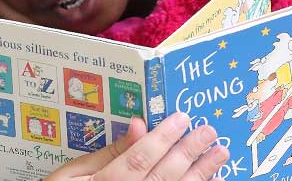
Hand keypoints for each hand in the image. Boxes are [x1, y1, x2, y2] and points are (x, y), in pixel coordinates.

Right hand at [46, 113, 228, 180]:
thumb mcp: (71, 174)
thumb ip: (107, 152)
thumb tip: (137, 124)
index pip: (139, 159)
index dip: (163, 138)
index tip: (183, 118)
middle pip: (164, 175)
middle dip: (189, 152)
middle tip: (210, 131)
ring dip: (201, 173)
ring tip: (220, 154)